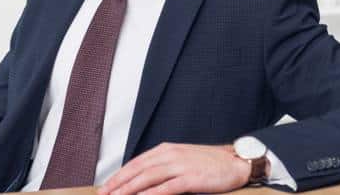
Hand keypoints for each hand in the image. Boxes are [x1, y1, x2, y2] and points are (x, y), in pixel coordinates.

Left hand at [98, 143, 251, 194]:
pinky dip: (151, 194)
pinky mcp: (190, 178)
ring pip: (147, 178)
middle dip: (118, 183)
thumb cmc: (209, 163)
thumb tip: (143, 179)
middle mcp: (169, 155)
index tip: (106, 186)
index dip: (119, 175)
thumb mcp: (181, 159)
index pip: (136, 163)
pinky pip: (166, 187)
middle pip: (137, 170)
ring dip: (129, 189)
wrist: (235, 161)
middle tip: (103, 194)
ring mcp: (180, 166)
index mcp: (165, 149)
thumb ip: (163, 166)